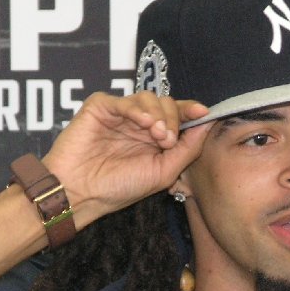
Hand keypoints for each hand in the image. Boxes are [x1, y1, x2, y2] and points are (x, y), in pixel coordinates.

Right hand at [42, 91, 210, 220]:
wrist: (81, 193)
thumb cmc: (119, 188)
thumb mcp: (163, 172)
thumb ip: (187, 148)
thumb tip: (208, 122)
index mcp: (154, 139)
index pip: (177, 116)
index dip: (190, 111)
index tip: (203, 112)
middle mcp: (138, 124)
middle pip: (166, 103)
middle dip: (173, 118)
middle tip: (167, 140)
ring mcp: (120, 115)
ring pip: (148, 97)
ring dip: (158, 113)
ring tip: (156, 134)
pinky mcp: (100, 108)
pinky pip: (123, 99)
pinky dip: (136, 108)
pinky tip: (142, 122)